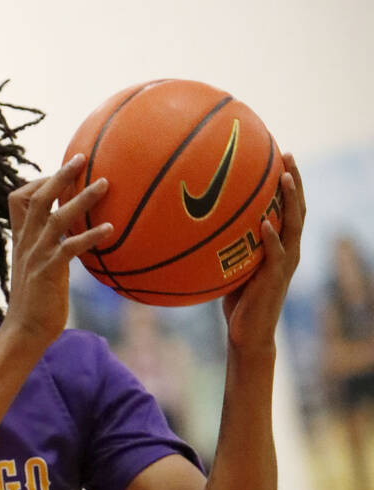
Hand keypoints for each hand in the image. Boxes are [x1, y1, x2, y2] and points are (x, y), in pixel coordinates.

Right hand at [3, 153, 113, 347]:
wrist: (24, 333)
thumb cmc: (36, 304)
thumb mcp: (38, 269)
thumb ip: (49, 249)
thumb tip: (71, 237)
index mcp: (21, 240)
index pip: (18, 199)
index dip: (38, 182)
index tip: (60, 173)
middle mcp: (25, 243)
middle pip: (36, 198)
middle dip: (59, 175)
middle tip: (82, 157)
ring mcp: (36, 257)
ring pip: (55, 217)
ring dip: (81, 198)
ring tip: (105, 183)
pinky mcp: (48, 272)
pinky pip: (69, 247)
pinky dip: (90, 235)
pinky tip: (110, 228)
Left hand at [221, 153, 306, 351]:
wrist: (247, 332)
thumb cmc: (236, 299)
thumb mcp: (230, 265)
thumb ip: (225, 245)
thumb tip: (196, 224)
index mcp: (280, 245)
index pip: (288, 207)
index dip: (288, 182)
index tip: (281, 155)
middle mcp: (288, 249)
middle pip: (297, 207)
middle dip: (294, 180)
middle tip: (288, 153)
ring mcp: (284, 263)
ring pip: (294, 225)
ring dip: (290, 200)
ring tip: (284, 177)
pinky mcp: (274, 278)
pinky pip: (275, 254)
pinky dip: (272, 238)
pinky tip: (265, 223)